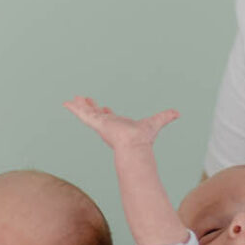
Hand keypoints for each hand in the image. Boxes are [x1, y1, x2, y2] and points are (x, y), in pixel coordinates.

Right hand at [64, 97, 178, 152]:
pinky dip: (74, 108)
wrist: (134, 145)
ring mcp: (100, 124)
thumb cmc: (143, 138)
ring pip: (87, 113)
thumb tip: (178, 113)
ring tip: (71, 99)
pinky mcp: (95, 122)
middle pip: (96, 114)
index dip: (106, 113)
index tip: (104, 108)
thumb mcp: (155, 123)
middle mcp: (108, 124)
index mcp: (118, 125)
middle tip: (84, 100)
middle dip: (90, 107)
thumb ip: (165, 117)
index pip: (110, 118)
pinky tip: (66, 102)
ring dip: (79, 106)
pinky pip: (82, 114)